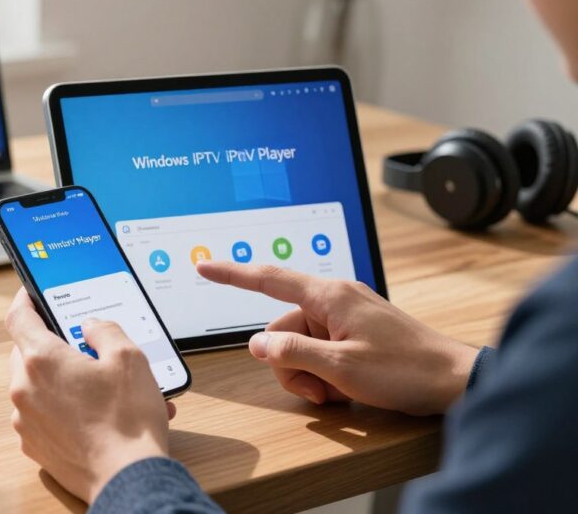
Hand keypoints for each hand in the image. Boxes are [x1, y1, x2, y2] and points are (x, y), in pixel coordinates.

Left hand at [4, 288, 175, 502]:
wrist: (127, 479)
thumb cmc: (128, 422)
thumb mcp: (129, 358)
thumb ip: (105, 330)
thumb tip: (91, 327)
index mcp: (42, 360)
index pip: (18, 316)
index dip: (25, 299)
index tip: (32, 293)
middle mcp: (24, 389)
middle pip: (27, 352)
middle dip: (52, 344)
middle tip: (83, 346)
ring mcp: (26, 421)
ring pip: (35, 385)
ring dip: (60, 379)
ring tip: (101, 386)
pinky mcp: (34, 445)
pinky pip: (42, 414)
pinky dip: (62, 408)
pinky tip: (96, 413)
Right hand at [197, 262, 478, 415]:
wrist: (454, 380)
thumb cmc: (405, 370)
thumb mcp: (341, 367)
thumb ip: (292, 352)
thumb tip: (257, 344)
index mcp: (329, 296)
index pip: (269, 279)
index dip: (232, 275)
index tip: (205, 267)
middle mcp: (335, 299)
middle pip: (282, 327)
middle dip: (289, 363)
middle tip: (317, 389)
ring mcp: (346, 315)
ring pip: (299, 343)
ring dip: (308, 373)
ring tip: (336, 392)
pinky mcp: (355, 332)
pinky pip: (321, 348)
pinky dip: (324, 371)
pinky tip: (344, 388)